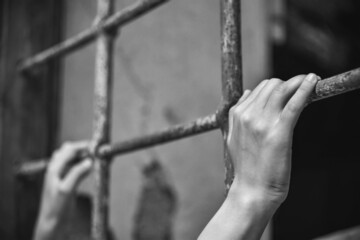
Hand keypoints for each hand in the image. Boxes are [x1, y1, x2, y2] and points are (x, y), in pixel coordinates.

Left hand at [34, 141, 91, 239]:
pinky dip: (85, 165)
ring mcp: (62, 175)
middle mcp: (57, 169)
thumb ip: (77, 173)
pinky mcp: (68, 182)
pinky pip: (77, 168)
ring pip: (74, 159)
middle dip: (84, 148)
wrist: (52, 224)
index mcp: (54, 168)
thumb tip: (89, 161)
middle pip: (70, 151)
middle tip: (97, 151)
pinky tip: (92, 167)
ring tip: (97, 157)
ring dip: (84, 156)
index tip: (96, 146)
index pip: (69, 149)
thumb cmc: (56, 209)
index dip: (83, 146)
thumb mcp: (67, 190)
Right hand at [228, 73, 317, 203]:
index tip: (287, 91)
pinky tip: (313, 80)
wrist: (252, 190)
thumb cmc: (246, 167)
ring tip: (310, 82)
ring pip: (282, 89)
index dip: (275, 88)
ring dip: (298, 82)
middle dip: (286, 85)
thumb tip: (249, 92)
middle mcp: (247, 115)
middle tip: (300, 89)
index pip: (259, 89)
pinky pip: (294, 103)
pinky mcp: (279, 131)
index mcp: (237, 115)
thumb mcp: (234, 137)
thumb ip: (239, 114)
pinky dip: (305, 89)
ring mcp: (262, 122)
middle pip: (271, 85)